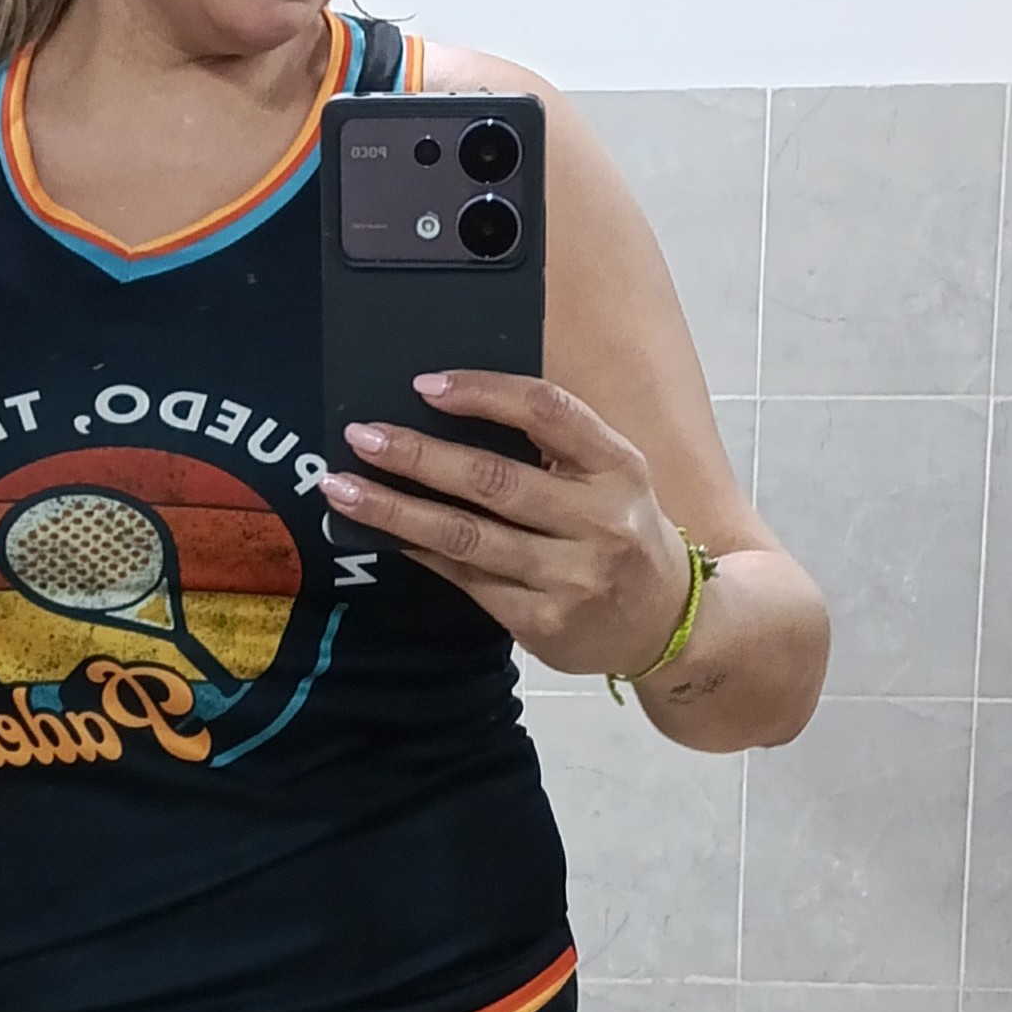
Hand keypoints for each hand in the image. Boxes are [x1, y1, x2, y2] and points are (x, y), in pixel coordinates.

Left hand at [318, 369, 692, 680]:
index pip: (548, 413)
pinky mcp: (544, 624)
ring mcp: (572, 578)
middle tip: (360, 436)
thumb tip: (444, 405)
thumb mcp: (611, 475)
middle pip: (493, 479)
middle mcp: (601, 521)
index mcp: (619, 466)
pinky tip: (381, 533)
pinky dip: (418, 551)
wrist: (670, 626)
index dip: (484, 392)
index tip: (424, 385)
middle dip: (417, 456)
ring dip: (394, 509)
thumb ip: (551, 444)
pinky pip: (465, 578)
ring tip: (341, 488)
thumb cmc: (621, 529)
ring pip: (466, 536)